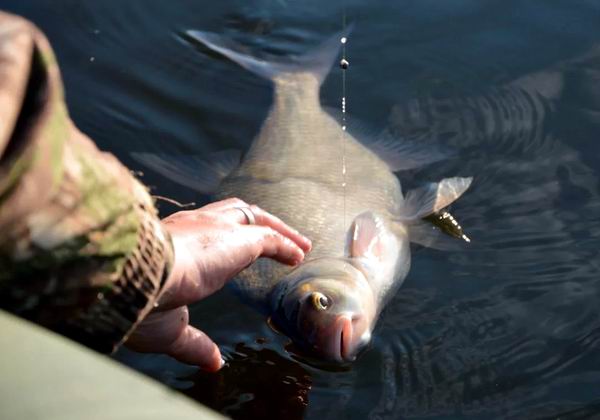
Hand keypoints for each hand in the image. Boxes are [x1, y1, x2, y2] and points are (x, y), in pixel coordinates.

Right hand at [125, 198, 311, 370]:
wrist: (131, 278)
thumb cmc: (139, 303)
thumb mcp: (171, 330)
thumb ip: (195, 344)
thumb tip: (213, 362)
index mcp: (172, 242)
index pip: (205, 229)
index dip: (227, 237)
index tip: (242, 250)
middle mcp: (193, 226)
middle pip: (233, 213)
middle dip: (256, 223)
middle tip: (278, 238)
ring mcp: (214, 229)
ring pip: (252, 217)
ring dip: (278, 230)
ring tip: (299, 246)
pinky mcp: (235, 239)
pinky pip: (267, 237)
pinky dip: (285, 244)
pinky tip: (298, 255)